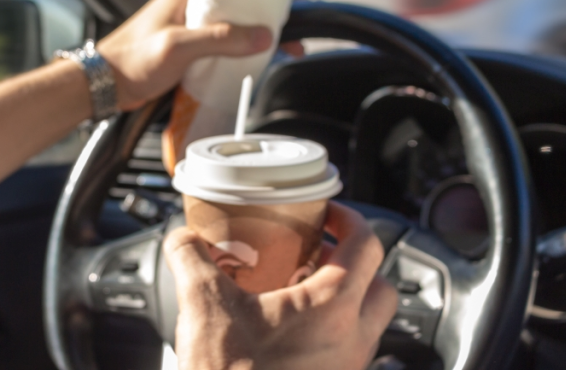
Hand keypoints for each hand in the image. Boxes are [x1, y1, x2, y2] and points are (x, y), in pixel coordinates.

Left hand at [97, 0, 272, 110]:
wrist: (106, 84)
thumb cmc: (129, 59)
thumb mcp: (179, 47)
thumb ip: (221, 40)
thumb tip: (261, 36)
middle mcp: (192, 1)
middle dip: (266, 11)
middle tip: (288, 26)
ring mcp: (192, 23)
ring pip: (234, 21)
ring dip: (254, 32)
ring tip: (278, 45)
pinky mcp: (192, 43)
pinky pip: (224, 40)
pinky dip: (240, 48)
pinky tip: (251, 60)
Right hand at [164, 202, 397, 369]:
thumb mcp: (202, 304)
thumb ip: (191, 257)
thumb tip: (183, 238)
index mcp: (332, 307)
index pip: (366, 245)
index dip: (349, 219)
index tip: (327, 213)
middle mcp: (353, 340)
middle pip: (382, 286)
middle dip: (355, 264)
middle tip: (320, 253)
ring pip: (369, 324)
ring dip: (346, 300)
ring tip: (301, 292)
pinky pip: (349, 353)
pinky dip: (331, 334)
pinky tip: (289, 334)